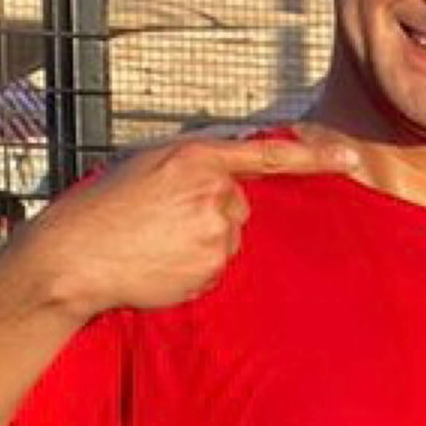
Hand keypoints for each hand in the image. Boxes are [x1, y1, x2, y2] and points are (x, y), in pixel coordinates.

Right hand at [26, 124, 364, 321]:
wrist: (74, 255)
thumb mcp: (147, 163)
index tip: (351, 158)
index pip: (268, 155)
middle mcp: (215, 193)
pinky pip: (215, 269)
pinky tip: (158, 264)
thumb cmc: (103, 206)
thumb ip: (194, 165)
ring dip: (199, 243)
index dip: (314, 156)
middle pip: (238, 206)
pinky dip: (191, 269)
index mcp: (197, 156)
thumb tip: (227, 181)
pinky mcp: (210, 269)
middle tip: (160, 221)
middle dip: (209, 213)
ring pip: (227, 239)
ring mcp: (215, 235)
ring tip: (154, 243)